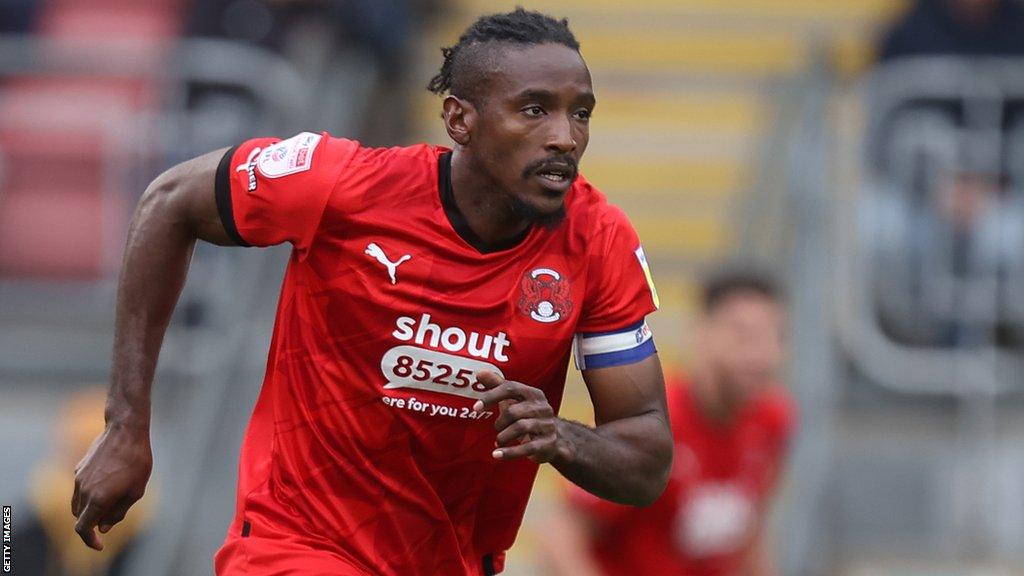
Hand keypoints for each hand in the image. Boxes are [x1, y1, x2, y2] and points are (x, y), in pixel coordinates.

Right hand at [72, 422, 152, 549]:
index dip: (89, 541)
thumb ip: (118, 512)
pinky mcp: (79, 468)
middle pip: (80, 517)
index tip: (100, 545)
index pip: (83, 529)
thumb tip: (103, 527)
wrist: (125, 431)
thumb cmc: (136, 461)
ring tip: (111, 502)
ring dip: (89, 510)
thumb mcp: (136, 491)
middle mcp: (83, 490)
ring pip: (77, 504)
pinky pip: (80, 490)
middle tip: (111, 519)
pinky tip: (107, 486)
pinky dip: (88, 496)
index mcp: (97, 499)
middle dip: (92, 524)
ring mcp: (78, 478)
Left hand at [473, 371, 568, 463]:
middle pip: (513, 411)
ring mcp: (547, 425)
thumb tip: (479, 373)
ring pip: (521, 428)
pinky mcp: (548, 443)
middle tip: (496, 429)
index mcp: (533, 393)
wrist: (556, 438)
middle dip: (499, 422)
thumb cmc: (528, 415)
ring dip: (503, 437)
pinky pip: (527, 448)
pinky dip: (510, 452)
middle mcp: (542, 407)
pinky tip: (497, 455)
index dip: (491, 396)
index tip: (476, 408)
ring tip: (498, 441)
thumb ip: (497, 385)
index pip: (511, 388)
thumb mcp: (514, 400)